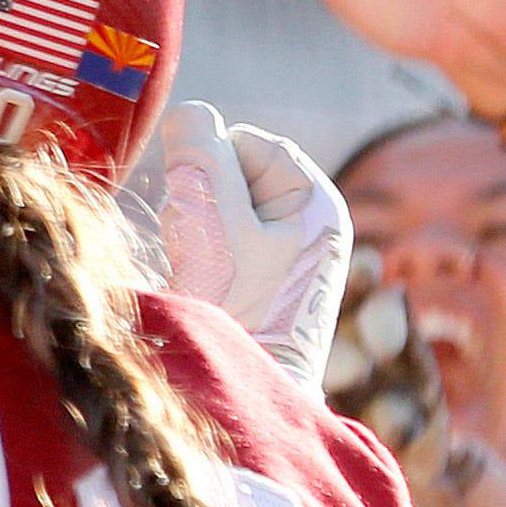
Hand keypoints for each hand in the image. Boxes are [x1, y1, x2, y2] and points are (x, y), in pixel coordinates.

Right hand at [153, 100, 349, 392]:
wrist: (245, 396)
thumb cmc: (238, 310)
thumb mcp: (213, 224)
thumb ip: (201, 159)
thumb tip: (189, 111)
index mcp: (316, 200)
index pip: (247, 141)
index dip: (208, 162)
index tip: (191, 202)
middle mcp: (310, 222)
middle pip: (230, 174)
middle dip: (198, 200)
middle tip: (196, 244)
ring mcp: (288, 254)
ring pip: (218, 209)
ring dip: (192, 230)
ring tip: (199, 271)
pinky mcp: (264, 282)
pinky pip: (218, 244)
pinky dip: (197, 257)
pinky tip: (201, 286)